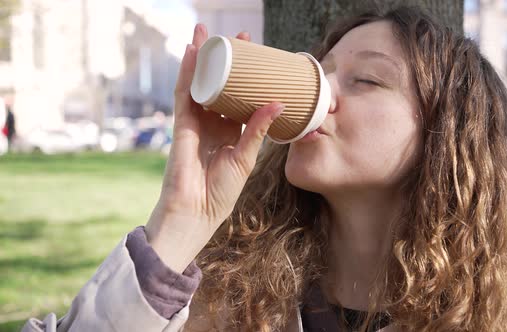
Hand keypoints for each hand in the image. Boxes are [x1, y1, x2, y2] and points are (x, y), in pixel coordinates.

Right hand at [145, 24, 283, 272]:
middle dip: (225, 61)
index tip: (259, 57)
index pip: (240, 98)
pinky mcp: (181, 125)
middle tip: (237, 37)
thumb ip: (258, 130)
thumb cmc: (221, 192)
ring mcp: (196, 122)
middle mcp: (214, 123)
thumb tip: (277, 103)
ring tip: (206, 32)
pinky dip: (186, 73)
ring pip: (199, 84)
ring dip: (201, 58)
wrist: (195, 211)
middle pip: (219, 85)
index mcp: (232, 132)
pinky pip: (183, 94)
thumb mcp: (246, 158)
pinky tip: (190, 53)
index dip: (248, 78)